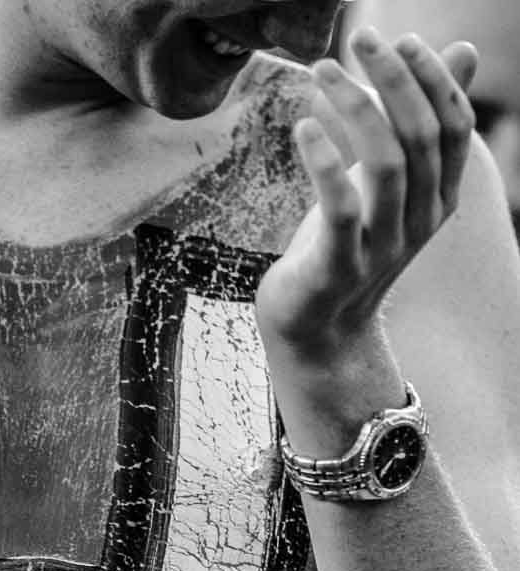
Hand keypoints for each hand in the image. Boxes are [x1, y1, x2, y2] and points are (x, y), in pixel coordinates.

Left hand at [255, 28, 476, 361]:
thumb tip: (466, 51)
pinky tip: (305, 127)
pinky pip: (342, 210)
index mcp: (438, 198)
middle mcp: (419, 223)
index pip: (454, 126)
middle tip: (360, 40)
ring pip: (387, 165)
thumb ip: (420, 124)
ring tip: (323, 71)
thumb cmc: (345, 246)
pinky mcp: (338, 268)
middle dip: (394, 79)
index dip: (432, 78)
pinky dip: (324, 163)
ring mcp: (382, 249)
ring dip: (356, 107)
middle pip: (422, 137)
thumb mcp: (386, 183)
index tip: (400, 40)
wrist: (314, 329)